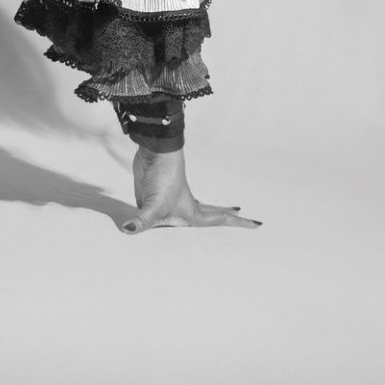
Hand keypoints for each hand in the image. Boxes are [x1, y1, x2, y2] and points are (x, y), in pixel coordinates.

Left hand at [117, 146, 261, 234]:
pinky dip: (176, 216)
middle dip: (228, 217)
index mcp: (191, 212)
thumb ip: (142, 221)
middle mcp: (185, 207)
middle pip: (212, 215)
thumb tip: (128, 231)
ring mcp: (172, 201)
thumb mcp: (152, 205)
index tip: (257, 224)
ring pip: (194, 211)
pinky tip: (173, 218)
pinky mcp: (158, 197)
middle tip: (246, 218)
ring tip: (224, 214)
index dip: (237, 223)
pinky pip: (169, 212)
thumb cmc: (162, 178)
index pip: (218, 221)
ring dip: (208, 215)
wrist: (154, 154)